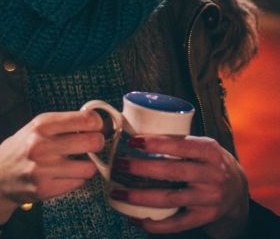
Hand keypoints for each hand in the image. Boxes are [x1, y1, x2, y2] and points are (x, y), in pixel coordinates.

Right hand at [0, 110, 102, 234]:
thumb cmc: (20, 149)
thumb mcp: (35, 128)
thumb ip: (62, 124)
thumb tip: (97, 123)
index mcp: (41, 125)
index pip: (85, 119)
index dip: (98, 123)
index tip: (98, 127)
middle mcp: (42, 145)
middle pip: (92, 141)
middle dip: (97, 143)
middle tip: (93, 144)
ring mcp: (43, 168)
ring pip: (89, 167)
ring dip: (87, 165)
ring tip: (76, 163)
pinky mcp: (45, 188)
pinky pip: (78, 182)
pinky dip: (76, 178)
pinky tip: (64, 174)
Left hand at [113, 135, 248, 236]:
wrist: (237, 190)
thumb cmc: (208, 162)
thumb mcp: (201, 145)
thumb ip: (177, 139)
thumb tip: (133, 130)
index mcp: (210, 151)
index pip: (181, 145)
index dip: (156, 143)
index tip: (132, 141)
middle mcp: (212, 175)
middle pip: (172, 172)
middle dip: (141, 168)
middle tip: (118, 164)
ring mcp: (210, 198)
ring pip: (170, 199)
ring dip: (140, 197)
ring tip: (117, 192)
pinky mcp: (204, 217)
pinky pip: (177, 224)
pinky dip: (154, 224)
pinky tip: (135, 218)